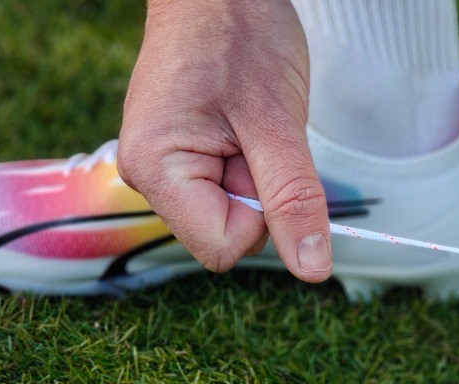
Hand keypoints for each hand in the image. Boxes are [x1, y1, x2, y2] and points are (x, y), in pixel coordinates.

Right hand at [117, 0, 331, 280]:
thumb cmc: (242, 37)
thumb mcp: (279, 123)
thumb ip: (294, 200)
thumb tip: (313, 270)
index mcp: (156, 171)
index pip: (223, 248)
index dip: (261, 216)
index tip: (261, 156)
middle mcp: (145, 176)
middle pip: (224, 233)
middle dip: (256, 191)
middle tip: (253, 129)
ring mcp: (160, 166)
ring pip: (229, 211)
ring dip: (253, 173)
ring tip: (244, 119)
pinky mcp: (177, 155)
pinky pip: (225, 185)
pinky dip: (245, 160)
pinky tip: (237, 121)